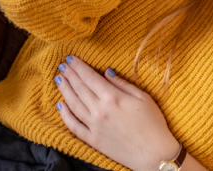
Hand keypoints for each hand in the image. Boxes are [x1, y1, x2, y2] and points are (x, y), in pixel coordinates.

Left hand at [55, 56, 180, 170]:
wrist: (154, 154)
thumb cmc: (153, 124)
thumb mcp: (143, 97)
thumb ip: (122, 84)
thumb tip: (106, 72)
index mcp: (112, 97)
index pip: (90, 77)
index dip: (79, 66)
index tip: (70, 58)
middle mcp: (99, 110)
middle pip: (80, 88)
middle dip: (70, 74)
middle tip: (62, 65)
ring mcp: (94, 126)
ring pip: (73, 104)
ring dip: (65, 90)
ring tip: (59, 79)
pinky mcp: (93, 140)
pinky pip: (74, 126)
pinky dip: (65, 115)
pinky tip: (60, 106)